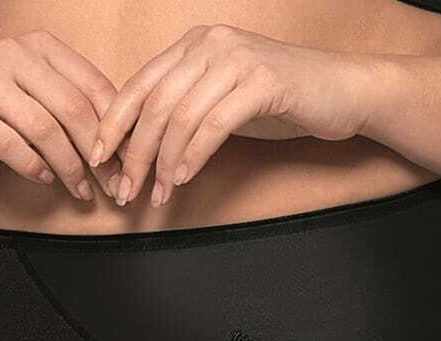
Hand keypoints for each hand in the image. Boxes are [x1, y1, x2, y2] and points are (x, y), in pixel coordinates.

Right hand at [0, 29, 126, 200]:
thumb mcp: (30, 93)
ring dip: (70, 168)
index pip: (94, 87)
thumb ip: (69, 107)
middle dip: (99, 156)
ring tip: (81, 191)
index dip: (117, 130)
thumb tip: (122, 147)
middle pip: (75, 110)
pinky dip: (34, 167)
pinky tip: (44, 180)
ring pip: (46, 130)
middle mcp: (14, 54)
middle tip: (113, 186)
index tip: (128, 164)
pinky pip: (12, 145)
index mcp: (40, 46)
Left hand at [89, 23, 374, 206]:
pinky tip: (182, 179)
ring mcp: (236, 60)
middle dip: (134, 154)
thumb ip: (187, 111)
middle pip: (154, 105)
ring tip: (157, 195)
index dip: (113, 125)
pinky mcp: (261, 82)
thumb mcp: (224, 99)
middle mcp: (210, 44)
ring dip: (163, 164)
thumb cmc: (283, 101)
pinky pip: (214, 125)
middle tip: (125, 191)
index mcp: (194, 45)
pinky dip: (193, 156)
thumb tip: (144, 147)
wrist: (343, 92)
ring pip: (180, 117)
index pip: (139, 85)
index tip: (98, 160)